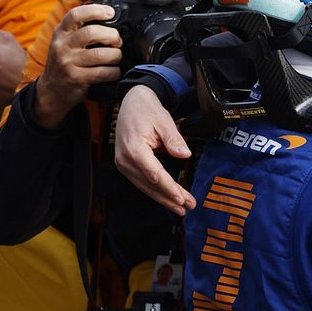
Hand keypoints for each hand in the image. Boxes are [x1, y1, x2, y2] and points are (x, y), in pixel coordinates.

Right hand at [33, 4, 121, 128]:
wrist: (51, 92)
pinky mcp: (76, 78)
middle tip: (117, 41)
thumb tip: (100, 4)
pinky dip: (114, 72)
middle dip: (112, 36)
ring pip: (101, 54)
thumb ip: (80, 26)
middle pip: (92, 33)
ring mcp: (68, 62)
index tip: (110, 12)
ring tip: (116, 57)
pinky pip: (103, 72)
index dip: (95, 10)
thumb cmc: (65, 62)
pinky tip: (113, 71)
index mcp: (61, 32)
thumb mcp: (66, 41)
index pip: (76, 14)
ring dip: (116, 55)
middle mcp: (62, 45)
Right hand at [114, 85, 194, 215]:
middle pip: (150, 184)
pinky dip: (155, 191)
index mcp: (134, 149)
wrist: (131, 102)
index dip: (169, 188)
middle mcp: (125, 159)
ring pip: (145, 186)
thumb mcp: (164, 120)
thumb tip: (185, 155)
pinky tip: (167, 198)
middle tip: (187, 207)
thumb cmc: (147, 110)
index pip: (154, 174)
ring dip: (163, 198)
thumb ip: (174, 139)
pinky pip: (142, 181)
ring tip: (181, 208)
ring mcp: (123, 164)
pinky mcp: (126, 165)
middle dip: (169, 198)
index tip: (182, 198)